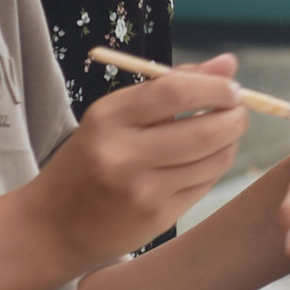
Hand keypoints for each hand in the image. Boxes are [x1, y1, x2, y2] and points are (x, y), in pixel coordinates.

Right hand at [32, 56, 249, 261]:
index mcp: (108, 118)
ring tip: (218, 136)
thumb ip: (173, 85)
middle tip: (237, 112)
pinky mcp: (157, 216)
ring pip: (215, 159)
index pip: (178, 92)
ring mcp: (141, 189)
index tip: (231, 89)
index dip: (217, 88)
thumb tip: (229, 63)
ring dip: (228, 143)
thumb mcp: (116, 115)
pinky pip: (206, 184)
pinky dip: (213, 168)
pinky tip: (200, 163)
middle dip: (235, 117)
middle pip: (207, 129)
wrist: (52, 226)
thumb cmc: (91, 159)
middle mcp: (123, 154)